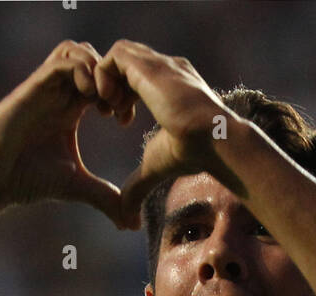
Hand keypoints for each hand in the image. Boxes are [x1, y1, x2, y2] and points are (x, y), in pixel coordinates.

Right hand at [0, 40, 133, 222]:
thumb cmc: (27, 180)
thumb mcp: (76, 187)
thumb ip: (105, 198)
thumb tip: (132, 224)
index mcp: (71, 110)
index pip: (104, 84)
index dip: (121, 95)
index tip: (125, 121)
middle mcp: (59, 94)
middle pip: (95, 61)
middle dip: (114, 79)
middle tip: (119, 107)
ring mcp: (46, 88)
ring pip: (79, 52)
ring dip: (99, 69)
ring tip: (105, 100)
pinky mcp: (35, 87)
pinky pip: (63, 60)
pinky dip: (83, 70)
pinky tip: (90, 98)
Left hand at [92, 40, 235, 229]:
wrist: (212, 139)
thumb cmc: (193, 154)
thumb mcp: (156, 167)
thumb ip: (137, 185)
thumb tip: (125, 219)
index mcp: (169, 86)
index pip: (136, 76)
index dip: (121, 96)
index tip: (119, 121)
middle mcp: (164, 69)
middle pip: (126, 62)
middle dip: (110, 86)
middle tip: (107, 114)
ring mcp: (158, 64)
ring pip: (117, 55)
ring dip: (105, 81)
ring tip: (108, 109)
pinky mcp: (149, 66)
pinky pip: (113, 56)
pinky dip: (103, 76)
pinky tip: (109, 103)